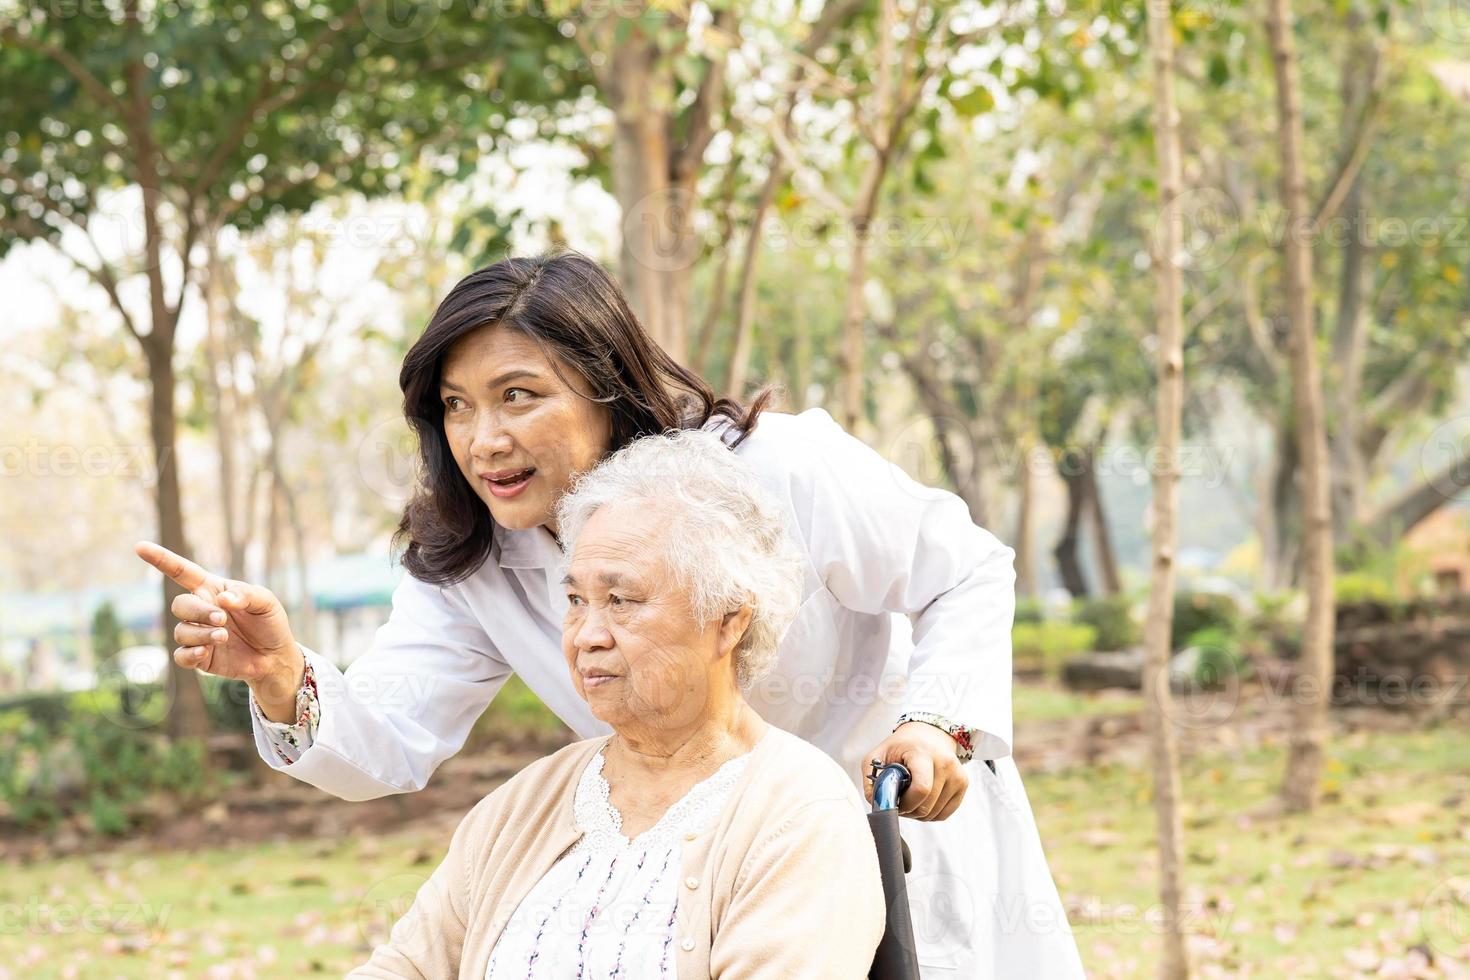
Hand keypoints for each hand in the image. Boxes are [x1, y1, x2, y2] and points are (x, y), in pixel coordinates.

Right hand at [134, 541, 303, 720]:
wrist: (275, 656)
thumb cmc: (269, 622)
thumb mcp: (266, 602)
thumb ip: (246, 595)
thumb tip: (222, 599)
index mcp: (212, 589)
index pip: (182, 572)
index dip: (161, 559)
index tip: (140, 546)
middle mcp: (201, 610)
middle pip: (180, 605)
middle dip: (198, 611)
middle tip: (222, 619)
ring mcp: (198, 634)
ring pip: (181, 631)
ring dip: (200, 634)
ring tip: (223, 636)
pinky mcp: (199, 657)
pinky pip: (180, 655)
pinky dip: (190, 654)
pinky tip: (205, 652)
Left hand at [862, 721, 969, 820]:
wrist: (928, 734)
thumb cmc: (901, 746)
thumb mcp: (879, 755)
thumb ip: (871, 778)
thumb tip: (876, 802)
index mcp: (923, 753)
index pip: (921, 789)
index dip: (906, 804)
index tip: (896, 801)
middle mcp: (945, 763)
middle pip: (927, 806)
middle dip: (909, 810)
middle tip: (900, 801)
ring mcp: (957, 774)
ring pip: (935, 813)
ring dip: (919, 814)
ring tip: (910, 799)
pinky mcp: (963, 783)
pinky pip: (944, 813)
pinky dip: (931, 814)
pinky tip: (922, 801)